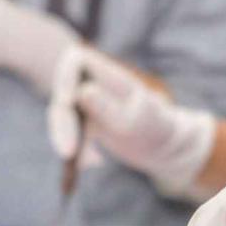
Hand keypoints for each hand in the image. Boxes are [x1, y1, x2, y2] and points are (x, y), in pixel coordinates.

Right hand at [48, 47, 213, 194]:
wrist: (163, 147)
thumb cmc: (155, 129)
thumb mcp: (134, 122)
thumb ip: (108, 107)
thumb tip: (82, 91)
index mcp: (108, 73)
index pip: (75, 61)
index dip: (64, 80)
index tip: (67, 104)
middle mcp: (93, 83)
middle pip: (63, 94)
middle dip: (62, 124)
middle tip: (68, 153)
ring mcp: (87, 102)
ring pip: (62, 118)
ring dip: (70, 142)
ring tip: (94, 163)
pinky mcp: (84, 121)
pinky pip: (68, 135)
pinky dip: (76, 152)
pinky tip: (96, 163)